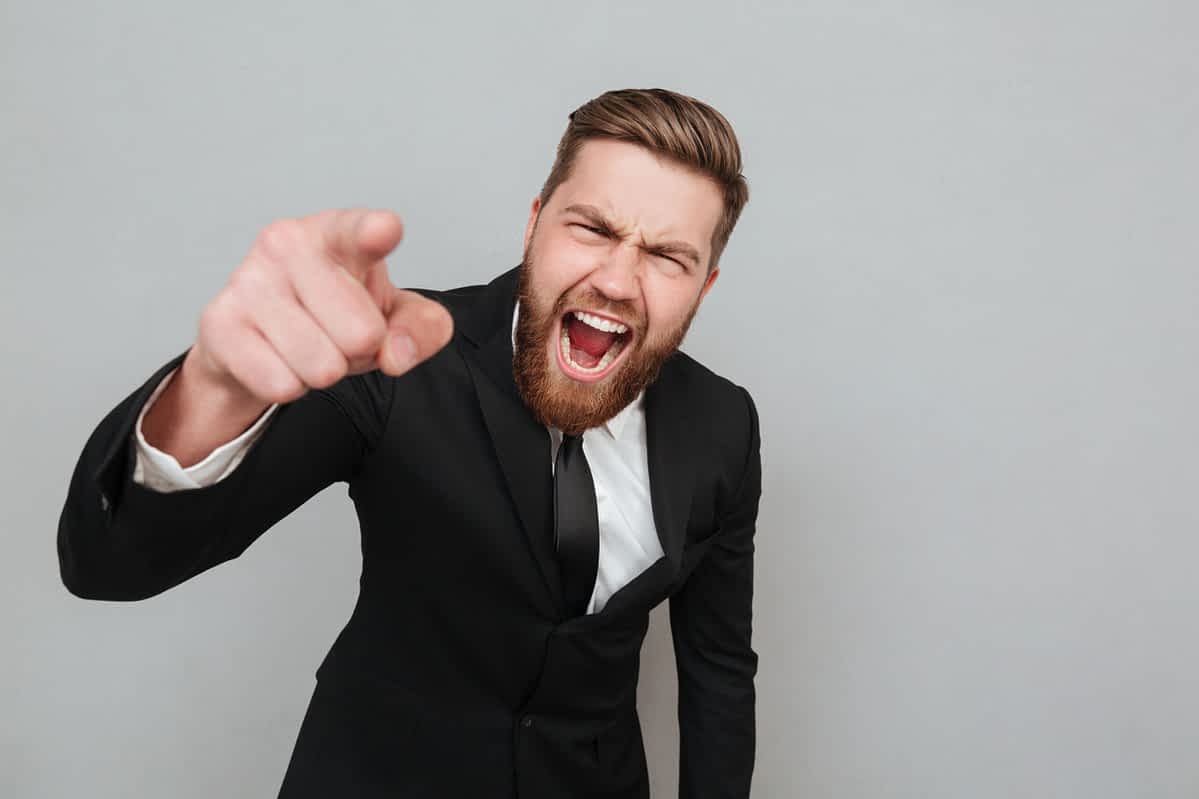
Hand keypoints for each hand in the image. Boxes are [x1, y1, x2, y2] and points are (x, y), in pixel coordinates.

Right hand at [189, 208, 452, 404]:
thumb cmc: (336, 314)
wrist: (261, 340)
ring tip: (310, 346)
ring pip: (322, 366)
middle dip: (361, 351)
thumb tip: (395, 353)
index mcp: (338, 233)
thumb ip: (422, 328)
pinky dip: (290, 386)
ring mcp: (249, 279)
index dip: (374, 233)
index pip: (358, 230)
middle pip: (362, 333)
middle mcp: (289, 244)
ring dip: (324, 372)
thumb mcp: (394, 317)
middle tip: (340, 334)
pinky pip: (281, 384)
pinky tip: (278, 359)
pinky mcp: (220, 321)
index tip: (385, 230)